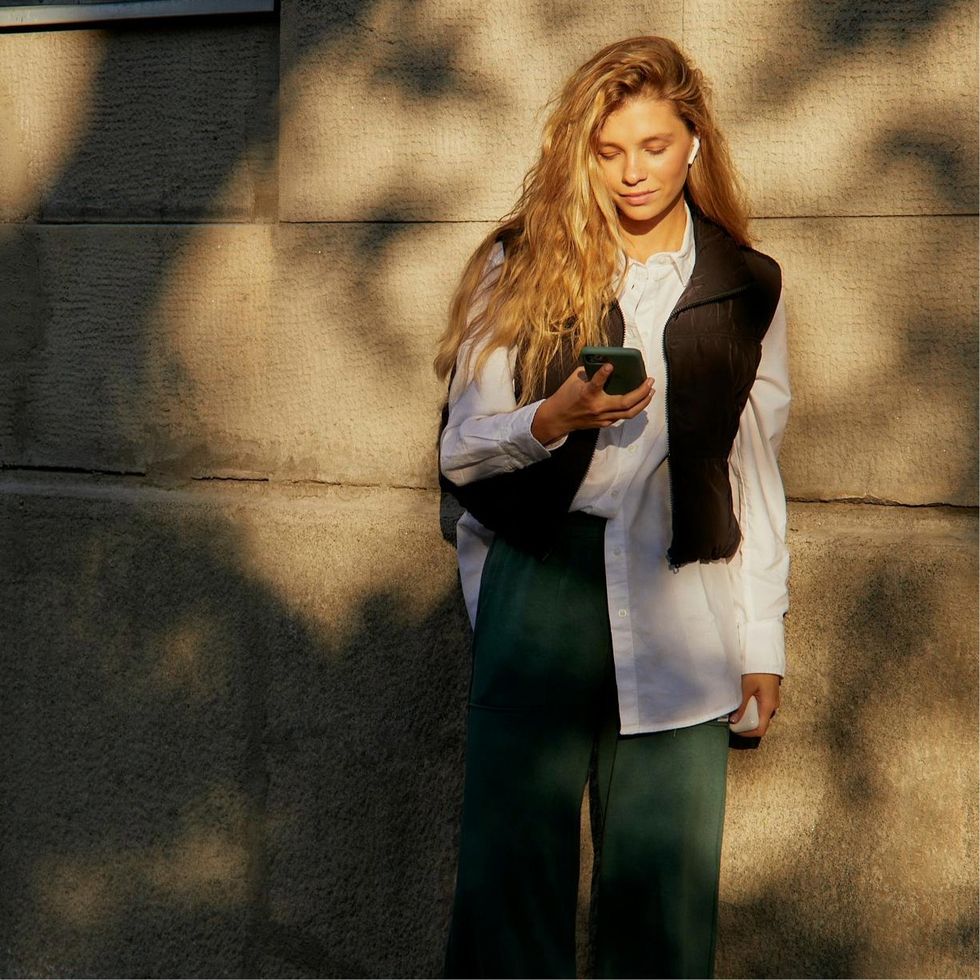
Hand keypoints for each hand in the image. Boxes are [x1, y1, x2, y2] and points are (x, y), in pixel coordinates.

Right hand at [530, 363, 653, 444]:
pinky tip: (640, 401)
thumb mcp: (574, 380)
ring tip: (650, 391)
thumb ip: (590, 371)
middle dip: (641, 392)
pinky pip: (623, 416)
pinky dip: (633, 408)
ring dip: (643, 402)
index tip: (611, 365)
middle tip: (650, 381)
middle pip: (625, 403)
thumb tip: (607, 362)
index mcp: (586, 394)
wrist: (558, 418)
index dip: (603, 374)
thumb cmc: (566, 396)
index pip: (596, 383)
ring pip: (629, 413)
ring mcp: (602, 418)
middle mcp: (597, 408)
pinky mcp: (604, 423)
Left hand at [730, 672, 780, 737]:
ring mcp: (771, 701)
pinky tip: (741, 701)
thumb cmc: (757, 670)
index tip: (735, 729)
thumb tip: (733, 720)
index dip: (748, 733)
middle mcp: (772, 706)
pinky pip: (759, 707)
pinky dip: (750, 708)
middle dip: (745, 723)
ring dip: (747, 715)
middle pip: (759, 723)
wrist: (765, 656)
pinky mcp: (768, 695)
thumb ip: (740, 705)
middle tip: (731, 719)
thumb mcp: (746, 687)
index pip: (760, 729)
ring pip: (759, 714)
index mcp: (768, 706)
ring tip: (734, 709)